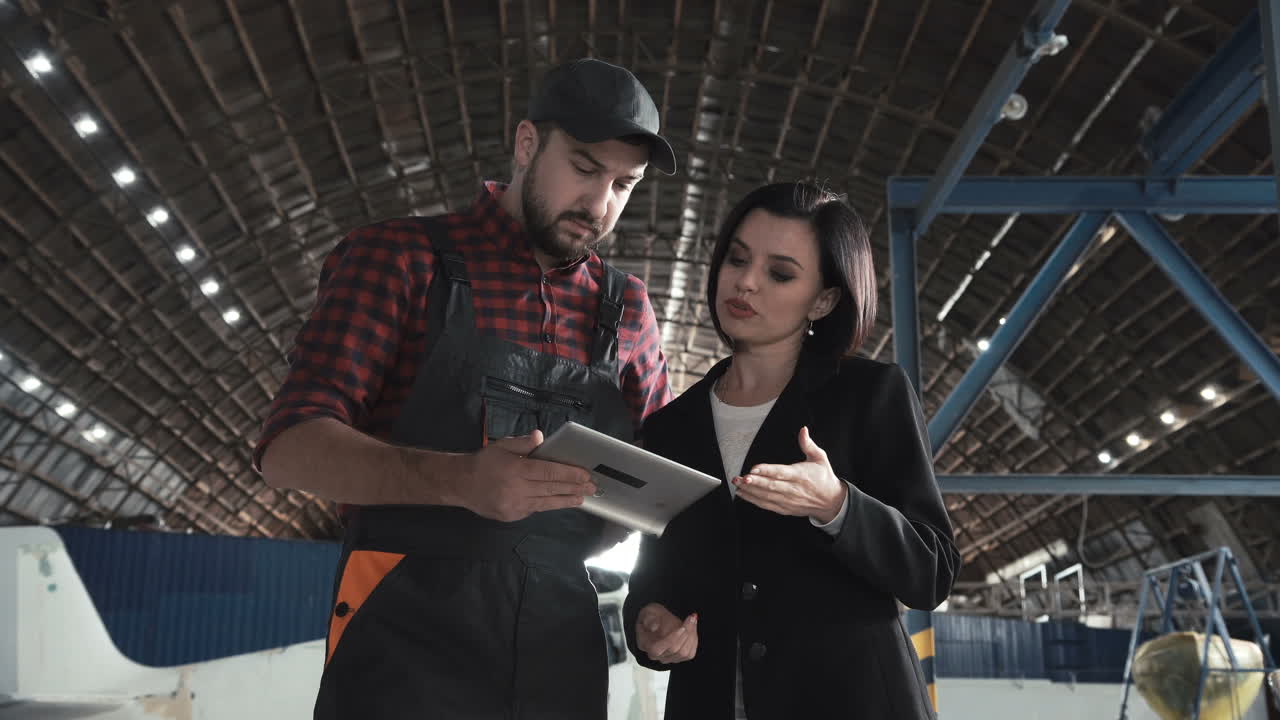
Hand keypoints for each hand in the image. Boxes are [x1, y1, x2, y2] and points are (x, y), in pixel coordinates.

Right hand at [451, 430, 595, 521]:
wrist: (461, 485)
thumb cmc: (484, 462)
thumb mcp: (502, 446)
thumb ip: (523, 443)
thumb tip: (541, 437)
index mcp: (516, 470)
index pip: (549, 472)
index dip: (569, 474)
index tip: (585, 475)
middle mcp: (517, 489)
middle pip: (551, 489)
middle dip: (574, 488)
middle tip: (592, 487)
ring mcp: (515, 505)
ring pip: (546, 503)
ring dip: (566, 500)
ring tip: (582, 498)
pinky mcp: (512, 516)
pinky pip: (535, 509)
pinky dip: (548, 504)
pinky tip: (560, 501)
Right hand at [635, 603, 698, 663]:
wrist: (657, 620)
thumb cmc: (652, 616)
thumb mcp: (647, 612)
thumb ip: (649, 619)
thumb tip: (654, 627)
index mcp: (645, 645)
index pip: (657, 649)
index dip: (672, 639)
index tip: (682, 627)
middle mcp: (656, 656)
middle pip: (675, 651)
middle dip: (686, 634)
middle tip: (691, 618)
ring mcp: (667, 658)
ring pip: (685, 653)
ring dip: (692, 636)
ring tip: (692, 620)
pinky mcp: (678, 658)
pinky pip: (690, 653)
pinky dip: (694, 640)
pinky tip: (693, 628)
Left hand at [732, 426, 846, 522]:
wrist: (831, 501)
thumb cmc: (823, 478)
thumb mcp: (820, 458)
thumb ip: (808, 444)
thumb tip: (803, 430)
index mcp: (800, 475)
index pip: (781, 473)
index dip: (766, 471)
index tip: (754, 468)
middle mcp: (793, 489)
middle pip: (771, 486)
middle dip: (754, 482)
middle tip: (741, 477)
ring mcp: (788, 500)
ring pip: (766, 496)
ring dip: (750, 491)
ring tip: (738, 483)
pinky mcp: (785, 508)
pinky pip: (767, 505)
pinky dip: (754, 500)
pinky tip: (743, 493)